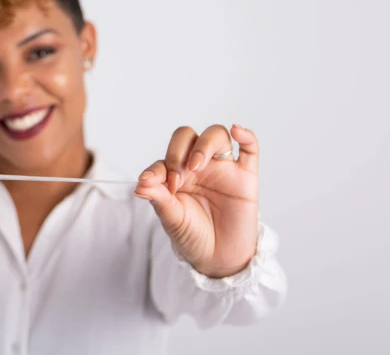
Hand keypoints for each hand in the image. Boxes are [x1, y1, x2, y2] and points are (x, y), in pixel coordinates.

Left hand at [135, 124, 258, 277]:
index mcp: (177, 173)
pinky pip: (250, 149)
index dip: (159, 168)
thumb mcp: (171, 218)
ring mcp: (223, 168)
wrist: (218, 259)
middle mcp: (199, 166)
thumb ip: (158, 198)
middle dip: (178, 152)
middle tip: (178, 177)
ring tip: (196, 165)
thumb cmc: (192, 235)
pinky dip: (246, 136)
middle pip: (188, 137)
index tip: (152, 185)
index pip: (166, 156)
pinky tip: (237, 131)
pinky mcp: (245, 177)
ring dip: (204, 145)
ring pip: (216, 136)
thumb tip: (139, 184)